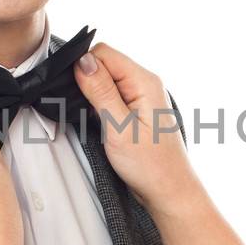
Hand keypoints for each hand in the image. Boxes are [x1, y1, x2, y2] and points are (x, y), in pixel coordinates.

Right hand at [73, 43, 201, 211]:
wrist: (169, 191)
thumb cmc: (150, 165)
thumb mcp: (119, 127)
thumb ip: (101, 91)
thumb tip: (83, 61)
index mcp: (144, 81)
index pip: (104, 53)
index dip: (84, 67)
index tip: (76, 92)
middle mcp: (145, 84)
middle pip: (104, 64)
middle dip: (87, 82)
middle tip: (86, 112)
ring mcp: (141, 97)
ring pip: (105, 81)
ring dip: (93, 96)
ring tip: (95, 121)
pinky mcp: (135, 110)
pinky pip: (111, 96)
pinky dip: (100, 106)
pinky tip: (99, 124)